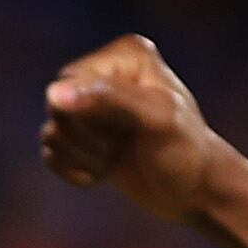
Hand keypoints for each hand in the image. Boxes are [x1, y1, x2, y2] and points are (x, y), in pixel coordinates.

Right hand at [41, 34, 230, 227]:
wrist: (196, 191)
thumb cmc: (185, 151)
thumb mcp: (156, 119)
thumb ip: (109, 98)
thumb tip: (54, 93)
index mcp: (126, 55)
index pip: (70, 81)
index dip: (84, 114)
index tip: (121, 132)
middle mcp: (105, 74)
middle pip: (56, 106)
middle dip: (84, 138)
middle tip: (118, 148)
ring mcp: (92, 107)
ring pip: (52, 132)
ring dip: (80, 157)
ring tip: (113, 160)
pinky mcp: (83, 138)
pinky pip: (51, 153)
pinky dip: (73, 170)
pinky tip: (102, 174)